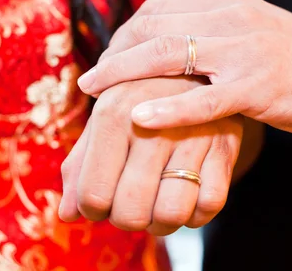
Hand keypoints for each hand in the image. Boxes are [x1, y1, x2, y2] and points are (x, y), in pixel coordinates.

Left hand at [59, 77, 242, 235]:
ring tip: (155, 207)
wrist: (192, 68)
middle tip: (129, 206)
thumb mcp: (104, 119)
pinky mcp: (224, 146)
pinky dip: (195, 214)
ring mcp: (193, 135)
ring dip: (161, 223)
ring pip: (171, 213)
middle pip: (131, 211)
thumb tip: (66, 214)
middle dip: (126, 220)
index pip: (93, 194)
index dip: (92, 210)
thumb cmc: (139, 100)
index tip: (100, 203)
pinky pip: (209, 204)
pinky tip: (185, 199)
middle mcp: (155, 122)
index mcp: (114, 113)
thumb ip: (80, 165)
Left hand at [77, 0, 291, 133]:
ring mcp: (244, 52)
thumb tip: (160, 28)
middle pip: (154, 28)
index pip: (159, 9)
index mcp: (226, 1)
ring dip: (123, 73)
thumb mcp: (247, 26)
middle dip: (114, 53)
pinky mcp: (256, 88)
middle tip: (92, 79)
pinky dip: (169, 108)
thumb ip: (207, 24)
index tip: (109, 57)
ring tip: (94, 91)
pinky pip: (204, 100)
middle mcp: (231, 18)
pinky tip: (140, 117)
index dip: (125, 33)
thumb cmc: (289, 57)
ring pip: (170, 55)